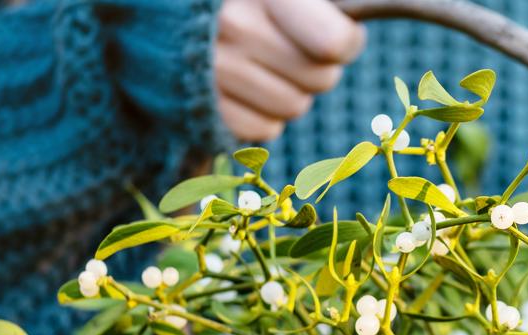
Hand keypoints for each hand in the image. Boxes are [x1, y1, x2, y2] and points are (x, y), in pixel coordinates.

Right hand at [215, 0, 364, 141]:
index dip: (347, 42)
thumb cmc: (245, 1)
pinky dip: (263, 114)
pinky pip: (264, 129)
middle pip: (321, 78)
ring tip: (266, 65)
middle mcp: (234, 25)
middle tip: (293, 48)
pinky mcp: (202, 105)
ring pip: (295, 106)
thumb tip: (354, 40)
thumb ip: (321, 5)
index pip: (335, 43)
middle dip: (318, 67)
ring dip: (292, 91)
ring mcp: (214, 69)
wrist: (173, 15)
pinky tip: (246, 88)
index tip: (337, 33)